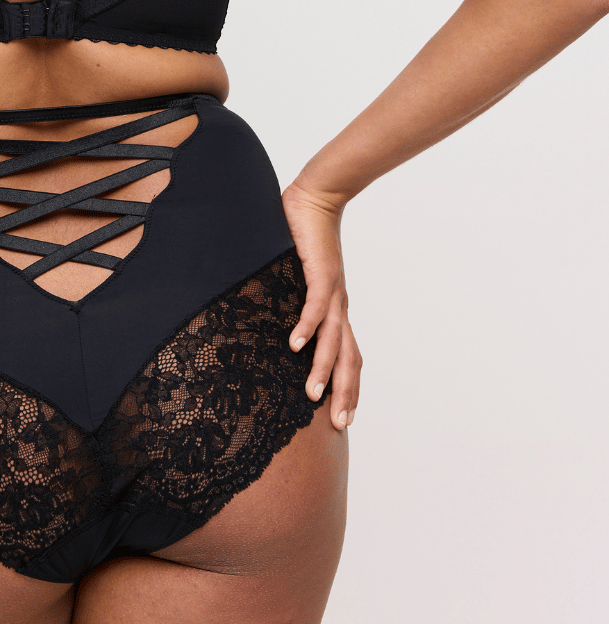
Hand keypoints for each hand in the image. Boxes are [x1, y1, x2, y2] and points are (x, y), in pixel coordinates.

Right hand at [282, 180, 361, 429]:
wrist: (317, 199)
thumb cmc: (304, 236)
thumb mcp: (298, 278)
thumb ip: (291, 299)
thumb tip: (275, 322)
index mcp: (336, 309)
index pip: (349, 356)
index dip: (348, 388)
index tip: (342, 418)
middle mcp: (340, 306)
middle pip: (349, 358)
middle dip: (345, 393)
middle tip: (340, 424)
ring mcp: (333, 291)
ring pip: (334, 339)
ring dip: (324, 369)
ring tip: (312, 394)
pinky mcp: (321, 273)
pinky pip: (315, 307)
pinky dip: (307, 328)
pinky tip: (295, 345)